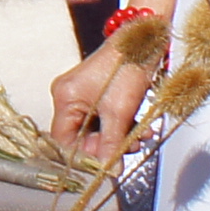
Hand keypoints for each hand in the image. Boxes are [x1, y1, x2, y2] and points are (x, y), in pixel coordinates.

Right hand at [47, 13, 171, 166]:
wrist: (146, 39)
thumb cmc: (128, 65)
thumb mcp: (120, 112)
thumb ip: (112, 144)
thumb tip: (110, 171)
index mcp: (65, 98)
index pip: (64, 141)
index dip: (85, 155)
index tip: (106, 164)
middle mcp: (68, 96)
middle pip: (81, 136)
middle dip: (108, 145)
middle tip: (129, 146)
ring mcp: (82, 93)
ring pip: (96, 129)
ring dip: (119, 136)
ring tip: (139, 134)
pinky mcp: (97, 92)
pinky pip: (104, 117)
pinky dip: (121, 124)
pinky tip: (138, 124)